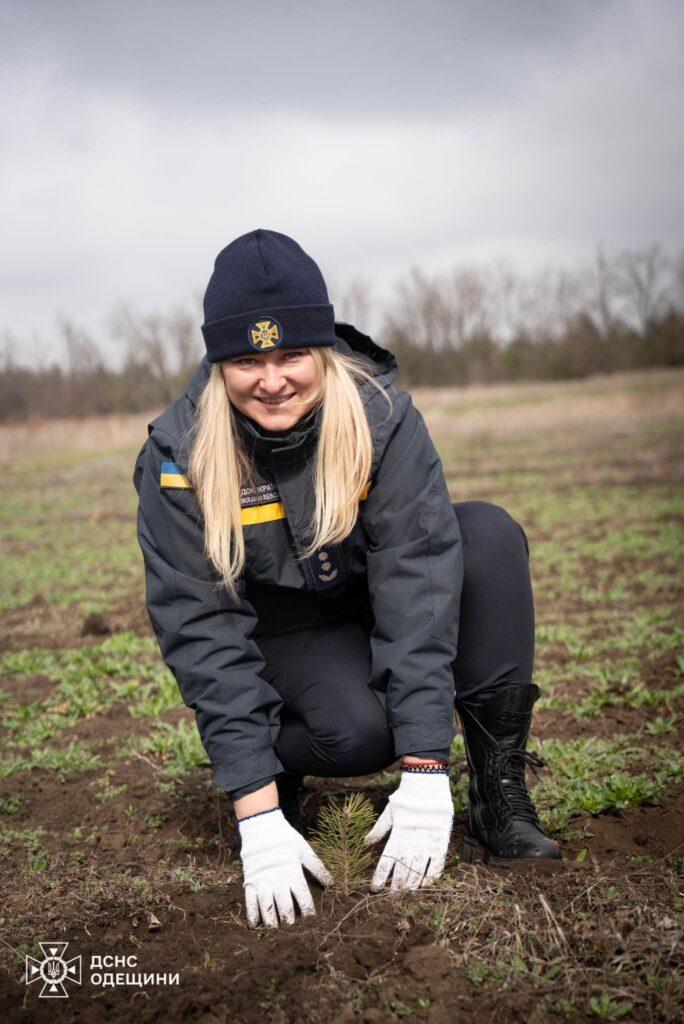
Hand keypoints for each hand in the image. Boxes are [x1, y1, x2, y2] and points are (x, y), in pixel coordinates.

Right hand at [238, 808, 332, 927]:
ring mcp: (262, 881)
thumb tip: (331, 883)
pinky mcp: (250, 881)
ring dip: (272, 920)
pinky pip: (250, 901)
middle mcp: (278, 879)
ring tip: (276, 929)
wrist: (262, 827)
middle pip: (285, 906)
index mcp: (293, 872)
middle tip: (292, 927)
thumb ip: (317, 867)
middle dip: (290, 920)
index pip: (303, 897)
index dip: (308, 911)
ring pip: (267, 907)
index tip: (311, 920)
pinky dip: (252, 914)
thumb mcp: (304, 850)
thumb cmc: (285, 839)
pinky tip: (256, 924)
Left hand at [363, 771, 453, 891]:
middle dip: (396, 885)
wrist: (427, 782)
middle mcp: (412, 839)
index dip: (380, 876)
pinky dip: (432, 875)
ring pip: (419, 869)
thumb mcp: (389, 812)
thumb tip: (366, 843)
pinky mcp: (441, 839)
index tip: (374, 888)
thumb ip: (379, 829)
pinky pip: (437, 862)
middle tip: (391, 896)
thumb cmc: (406, 797)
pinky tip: (426, 884)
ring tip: (406, 893)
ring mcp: (428, 840)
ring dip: (412, 883)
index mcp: (397, 833)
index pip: (387, 860)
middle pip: (403, 869)